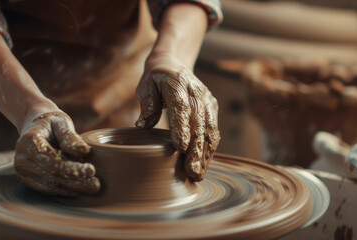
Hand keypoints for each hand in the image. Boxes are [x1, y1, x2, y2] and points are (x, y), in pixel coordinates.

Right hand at [14, 110, 99, 195]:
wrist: (36, 126)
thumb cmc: (52, 122)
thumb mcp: (62, 122)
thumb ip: (70, 137)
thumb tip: (84, 151)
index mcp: (28, 141)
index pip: (51, 161)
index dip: (71, 168)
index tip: (91, 169)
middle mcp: (21, 159)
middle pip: (51, 176)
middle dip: (75, 182)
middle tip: (96, 184)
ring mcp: (23, 171)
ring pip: (50, 185)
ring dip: (72, 189)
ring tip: (92, 187)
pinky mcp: (28, 180)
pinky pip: (48, 188)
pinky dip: (66, 190)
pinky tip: (81, 189)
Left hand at [135, 54, 219, 180]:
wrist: (174, 64)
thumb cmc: (155, 79)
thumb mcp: (145, 85)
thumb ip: (147, 104)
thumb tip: (143, 126)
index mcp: (178, 86)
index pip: (182, 108)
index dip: (182, 128)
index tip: (180, 148)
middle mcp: (196, 94)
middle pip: (199, 124)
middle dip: (196, 150)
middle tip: (191, 172)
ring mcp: (207, 101)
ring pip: (209, 130)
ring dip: (205, 154)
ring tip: (198, 174)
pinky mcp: (212, 108)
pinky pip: (213, 131)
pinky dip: (210, 149)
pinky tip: (203, 164)